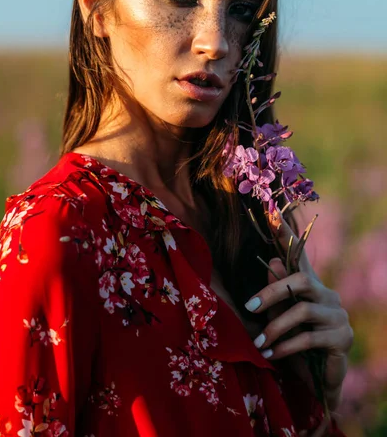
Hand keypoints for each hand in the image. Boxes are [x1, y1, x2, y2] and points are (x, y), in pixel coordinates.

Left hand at [245, 208, 353, 409]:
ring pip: (303, 311)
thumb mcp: (278, 318)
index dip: (286, 233)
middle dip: (272, 293)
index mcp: (308, 285)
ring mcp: (337, 314)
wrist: (317, 382)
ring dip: (276, 328)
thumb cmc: (293, 344)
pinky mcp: (342, 337)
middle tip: (249, 307)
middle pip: (300, 280)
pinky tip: (272, 355)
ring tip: (259, 343)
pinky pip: (310, 338)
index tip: (272, 210)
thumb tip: (272, 262)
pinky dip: (286, 347)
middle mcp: (326, 294)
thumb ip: (275, 294)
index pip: (297, 253)